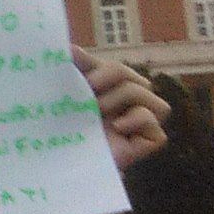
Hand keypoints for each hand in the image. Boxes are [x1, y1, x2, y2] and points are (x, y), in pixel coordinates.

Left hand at [73, 45, 169, 170]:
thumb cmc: (62, 131)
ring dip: (127, 96)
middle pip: (137, 78)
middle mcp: (128, 107)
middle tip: (90, 85)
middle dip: (113, 74)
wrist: (57, 164)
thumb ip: (70, 73)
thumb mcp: (65, 98)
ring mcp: (139, 126)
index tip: (71, 58)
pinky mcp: (145, 145)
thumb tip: (68, 48)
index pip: (113, 69)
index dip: (97, 63)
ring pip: (157, 102)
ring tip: (99, 108)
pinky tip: (116, 126)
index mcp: (109, 93)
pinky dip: (138, 121)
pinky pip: (157, 130)